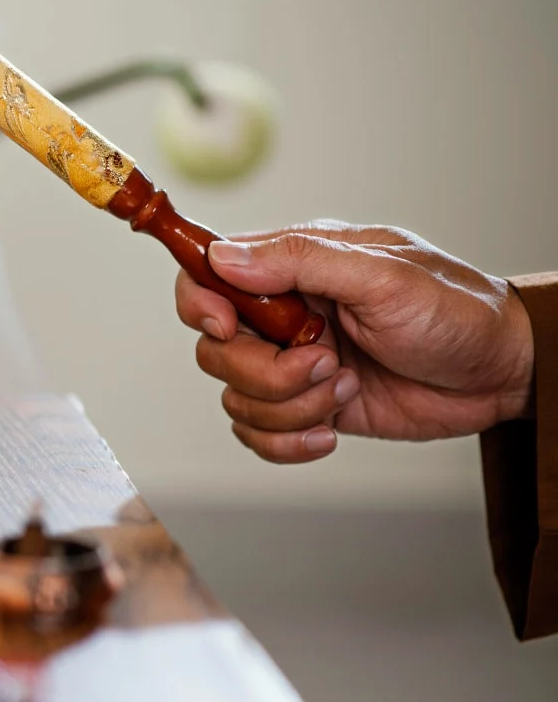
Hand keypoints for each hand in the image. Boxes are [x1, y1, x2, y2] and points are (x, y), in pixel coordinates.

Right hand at [175, 220, 534, 462]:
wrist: (500, 375)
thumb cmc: (453, 311)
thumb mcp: (381, 276)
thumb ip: (299, 262)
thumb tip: (224, 258)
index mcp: (292, 268)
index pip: (207, 275)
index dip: (201, 305)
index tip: (230, 327)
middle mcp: (282, 314)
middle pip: (214, 350)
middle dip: (264, 371)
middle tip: (325, 362)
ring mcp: (291, 364)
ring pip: (236, 397)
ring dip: (289, 407)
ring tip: (346, 388)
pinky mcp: (306, 407)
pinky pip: (258, 435)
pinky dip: (286, 443)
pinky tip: (331, 432)